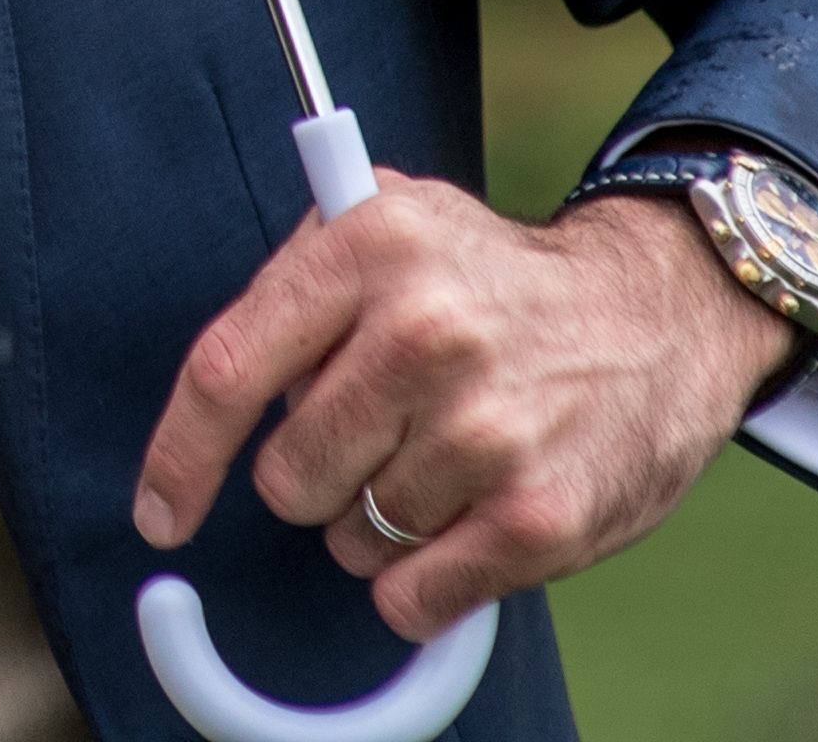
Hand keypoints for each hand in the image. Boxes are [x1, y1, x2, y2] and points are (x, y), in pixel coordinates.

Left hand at [129, 180, 795, 639]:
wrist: (657, 314)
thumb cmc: (496, 281)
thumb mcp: (391, 223)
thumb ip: (296, 286)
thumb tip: (212, 398)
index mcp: (368, 247)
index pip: (225, 371)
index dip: (178, 457)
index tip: (160, 510)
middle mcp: (426, 331)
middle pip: (287, 475)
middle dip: (318, 473)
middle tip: (380, 433)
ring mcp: (486, 429)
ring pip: (351, 538)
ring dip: (380, 520)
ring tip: (442, 457)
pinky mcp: (539, 514)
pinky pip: (414, 595)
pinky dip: (420, 582)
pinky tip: (461, 522)